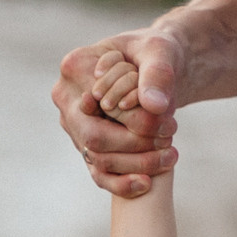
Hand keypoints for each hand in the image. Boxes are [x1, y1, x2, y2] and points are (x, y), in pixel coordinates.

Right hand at [54, 31, 181, 197]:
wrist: (156, 66)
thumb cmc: (156, 52)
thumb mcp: (160, 53)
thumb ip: (157, 75)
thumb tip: (155, 106)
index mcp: (75, 67)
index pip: (100, 105)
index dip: (134, 121)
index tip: (169, 125)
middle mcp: (66, 98)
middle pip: (94, 137)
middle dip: (135, 147)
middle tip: (170, 144)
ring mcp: (73, 125)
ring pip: (98, 159)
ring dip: (135, 164)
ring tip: (170, 156)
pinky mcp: (85, 145)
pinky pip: (98, 174)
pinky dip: (121, 183)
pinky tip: (147, 183)